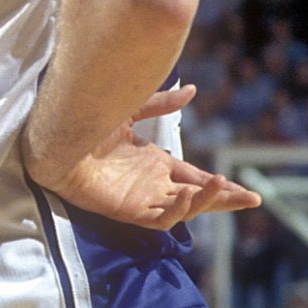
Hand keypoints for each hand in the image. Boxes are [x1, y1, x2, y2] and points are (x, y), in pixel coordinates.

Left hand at [22, 85, 260, 231]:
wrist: (55, 137)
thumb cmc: (85, 123)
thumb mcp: (131, 109)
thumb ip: (161, 103)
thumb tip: (192, 90)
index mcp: (155, 164)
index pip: (195, 178)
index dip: (219, 185)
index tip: (249, 192)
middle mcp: (152, 184)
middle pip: (197, 197)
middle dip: (223, 199)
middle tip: (252, 200)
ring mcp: (141, 198)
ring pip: (183, 210)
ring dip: (204, 201)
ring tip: (221, 187)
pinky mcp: (126, 210)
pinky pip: (158, 218)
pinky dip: (176, 210)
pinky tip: (186, 196)